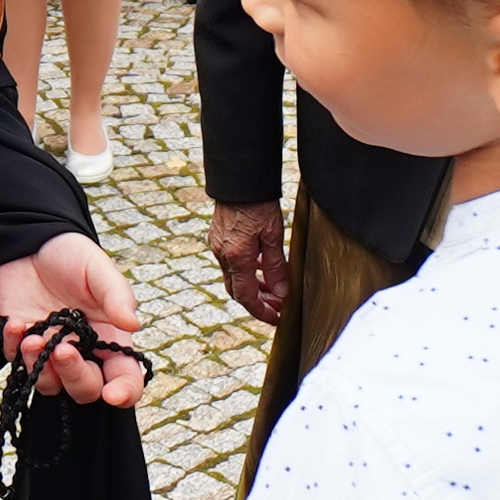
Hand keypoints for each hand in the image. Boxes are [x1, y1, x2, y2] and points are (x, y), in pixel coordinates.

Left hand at [0, 231, 142, 405]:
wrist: (29, 242)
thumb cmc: (70, 255)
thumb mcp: (97, 268)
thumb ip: (116, 295)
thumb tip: (134, 324)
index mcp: (110, 337)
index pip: (125, 377)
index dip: (124, 392)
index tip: (113, 394)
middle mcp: (82, 352)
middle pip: (86, 389)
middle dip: (76, 377)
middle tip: (63, 350)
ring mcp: (50, 353)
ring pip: (51, 386)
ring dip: (41, 369)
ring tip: (32, 338)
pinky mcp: (21, 347)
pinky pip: (17, 365)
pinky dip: (14, 349)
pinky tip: (15, 324)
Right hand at [209, 199, 289, 323]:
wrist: (239, 179)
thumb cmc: (258, 204)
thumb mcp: (273, 235)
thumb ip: (276, 266)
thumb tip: (281, 292)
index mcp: (237, 257)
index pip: (246, 297)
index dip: (261, 312)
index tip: (276, 319)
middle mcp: (223, 255)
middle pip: (237, 291)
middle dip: (258, 302)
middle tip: (278, 306)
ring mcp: (218, 246)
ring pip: (233, 277)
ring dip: (252, 287)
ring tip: (273, 289)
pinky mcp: (218, 237)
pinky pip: (230, 263)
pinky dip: (245, 272)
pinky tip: (260, 268)